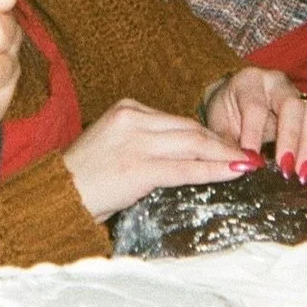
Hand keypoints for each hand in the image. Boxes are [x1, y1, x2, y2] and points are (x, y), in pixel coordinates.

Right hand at [63, 99, 257, 222]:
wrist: (56, 197)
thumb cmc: (85, 178)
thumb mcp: (115, 146)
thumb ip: (146, 143)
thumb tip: (185, 155)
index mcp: (127, 109)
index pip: (178, 122)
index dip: (208, 135)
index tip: (229, 147)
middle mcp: (133, 119)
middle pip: (191, 130)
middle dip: (224, 144)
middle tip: (250, 156)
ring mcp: (136, 142)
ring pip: (194, 145)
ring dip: (226, 156)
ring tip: (249, 165)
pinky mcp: (139, 168)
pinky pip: (185, 168)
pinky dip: (214, 170)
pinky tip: (233, 173)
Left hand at [202, 68, 306, 182]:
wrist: (237, 101)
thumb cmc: (227, 113)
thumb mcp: (219, 126)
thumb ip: (228, 145)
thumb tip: (243, 166)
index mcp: (249, 81)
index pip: (255, 106)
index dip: (255, 134)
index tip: (254, 161)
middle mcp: (277, 83)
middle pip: (292, 106)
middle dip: (291, 139)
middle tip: (286, 169)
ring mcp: (298, 94)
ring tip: (303, 174)